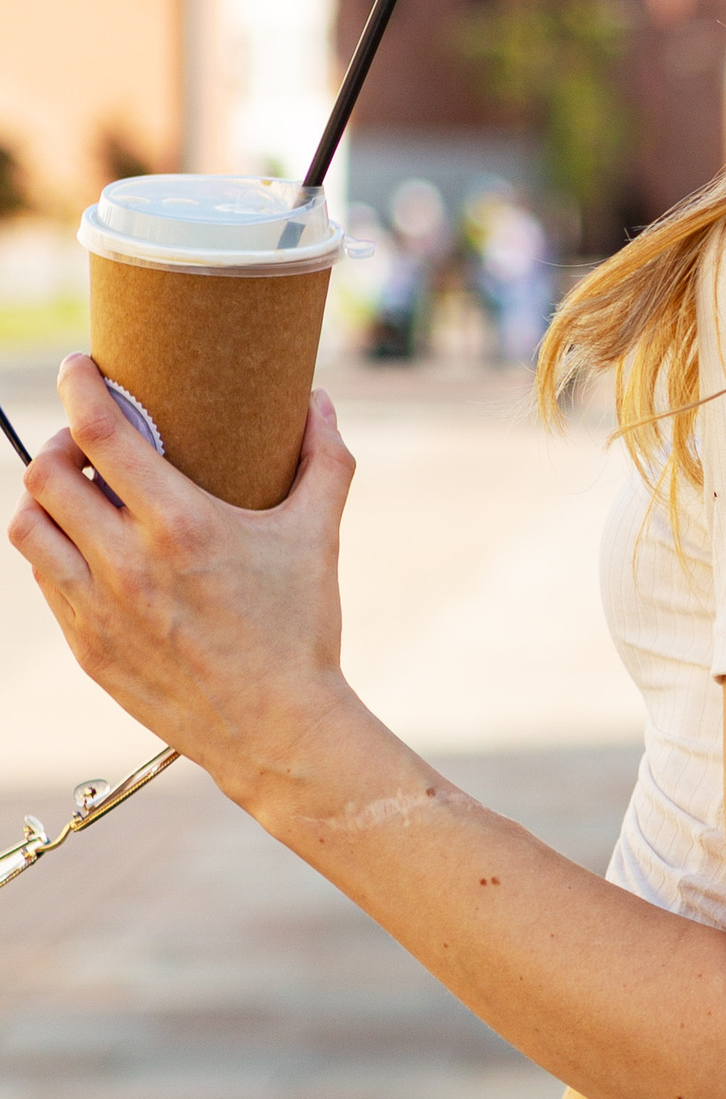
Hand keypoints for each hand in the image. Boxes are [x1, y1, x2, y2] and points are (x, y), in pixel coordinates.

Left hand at [6, 363, 358, 812]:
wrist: (278, 731)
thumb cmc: (301, 630)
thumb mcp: (318, 537)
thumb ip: (324, 462)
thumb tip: (321, 404)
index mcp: (180, 526)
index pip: (99, 432)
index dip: (78, 385)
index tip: (80, 366)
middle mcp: (126, 564)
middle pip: (44, 473)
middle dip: (58, 441)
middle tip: (86, 440)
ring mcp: (98, 609)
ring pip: (27, 527)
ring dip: (42, 495)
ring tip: (74, 491)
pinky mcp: (87, 647)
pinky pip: (44, 578)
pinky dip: (53, 548)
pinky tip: (85, 545)